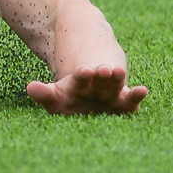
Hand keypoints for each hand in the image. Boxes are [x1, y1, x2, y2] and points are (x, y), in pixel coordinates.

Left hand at [26, 65, 147, 116]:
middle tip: (102, 70)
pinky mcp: (123, 103)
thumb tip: (30, 88)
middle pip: (99, 80)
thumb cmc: (71, 99)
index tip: (84, 70)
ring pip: (114, 84)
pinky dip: (135, 96)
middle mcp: (96, 86)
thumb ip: (44, 94)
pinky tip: (143, 89)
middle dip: (101, 76)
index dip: (82, 75)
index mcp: (78, 84)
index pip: (79, 78)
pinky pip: (130, 100)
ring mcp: (110, 92)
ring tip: (119, 73)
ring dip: (115, 79)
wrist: (90, 89)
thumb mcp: (55, 96)